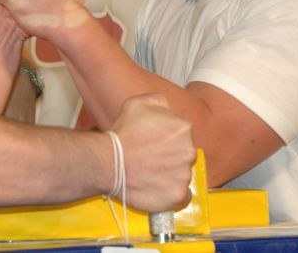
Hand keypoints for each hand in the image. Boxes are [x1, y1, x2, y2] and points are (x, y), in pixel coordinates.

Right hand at [110, 94, 194, 212]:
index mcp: (183, 127)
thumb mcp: (138, 103)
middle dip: (170, 156)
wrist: (109, 162)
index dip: (167, 138)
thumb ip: (159, 102)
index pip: (181, 133)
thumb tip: (167, 109)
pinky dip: (173, 193)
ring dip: (170, 174)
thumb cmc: (122, 133)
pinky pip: (183, 196)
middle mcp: (189, 150)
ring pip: (183, 174)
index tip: (154, 143)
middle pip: (184, 153)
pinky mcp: (178, 195)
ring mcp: (185, 174)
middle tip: (151, 158)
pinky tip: (158, 187)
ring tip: (149, 173)